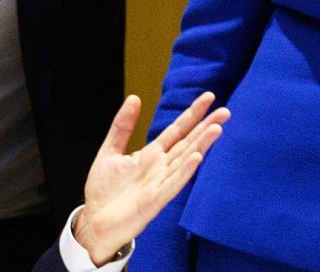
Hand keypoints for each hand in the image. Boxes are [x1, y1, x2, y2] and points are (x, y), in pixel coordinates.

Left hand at [72, 92, 228, 264]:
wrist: (94, 222)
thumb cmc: (103, 191)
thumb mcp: (110, 151)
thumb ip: (122, 126)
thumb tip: (135, 97)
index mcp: (151, 155)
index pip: (177, 130)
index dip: (192, 114)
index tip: (209, 97)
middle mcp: (161, 167)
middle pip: (188, 142)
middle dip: (206, 127)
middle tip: (225, 111)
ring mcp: (160, 183)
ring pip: (185, 160)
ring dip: (202, 145)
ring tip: (217, 128)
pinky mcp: (155, 200)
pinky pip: (173, 183)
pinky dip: (185, 170)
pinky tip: (197, 157)